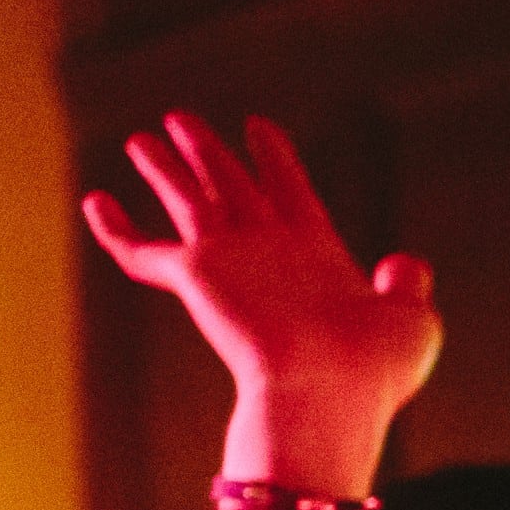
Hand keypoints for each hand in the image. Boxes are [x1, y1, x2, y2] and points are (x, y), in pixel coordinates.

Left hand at [83, 115, 440, 460]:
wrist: (322, 387)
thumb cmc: (371, 369)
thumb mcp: (414, 324)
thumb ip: (407, 288)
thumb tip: (404, 264)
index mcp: (319, 243)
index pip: (290, 185)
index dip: (274, 156)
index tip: (258, 126)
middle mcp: (269, 235)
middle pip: (229, 179)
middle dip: (206, 149)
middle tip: (181, 123)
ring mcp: (228, 249)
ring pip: (184, 196)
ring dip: (162, 166)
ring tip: (142, 143)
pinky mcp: (193, 272)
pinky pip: (140, 250)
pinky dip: (115, 228)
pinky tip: (94, 202)